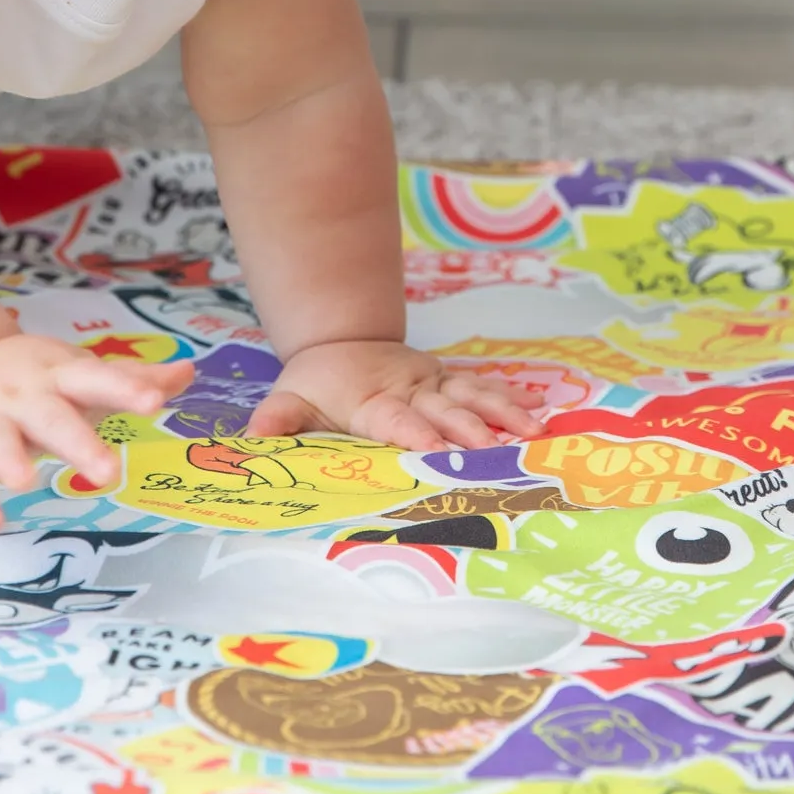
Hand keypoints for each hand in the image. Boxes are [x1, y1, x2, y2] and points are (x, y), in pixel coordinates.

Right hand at [0, 334, 193, 531]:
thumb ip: (129, 380)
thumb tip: (188, 371)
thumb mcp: (75, 374)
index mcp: (57, 374)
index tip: (153, 401)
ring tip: (27, 480)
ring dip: (9, 457)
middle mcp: (20, 394)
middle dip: (75, 440)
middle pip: (49, 414)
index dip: (124, 387)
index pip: (93, 377)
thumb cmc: (32, 382)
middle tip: (107, 471)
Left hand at [247, 340, 542, 450]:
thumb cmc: (316, 382)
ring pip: (471, 396)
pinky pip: (483, 388)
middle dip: (471, 431)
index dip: (415, 433)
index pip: (395, 419)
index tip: (437, 451)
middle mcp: (409, 391)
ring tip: (534, 430)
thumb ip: (278, 420)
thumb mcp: (289, 398)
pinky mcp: (449, 382)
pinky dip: (510, 398)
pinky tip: (540, 412)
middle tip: (499, 452)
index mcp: (371, 401)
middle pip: (443, 411)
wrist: (340, 341)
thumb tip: (253, 440)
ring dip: (502, 413)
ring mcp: (433, 385)